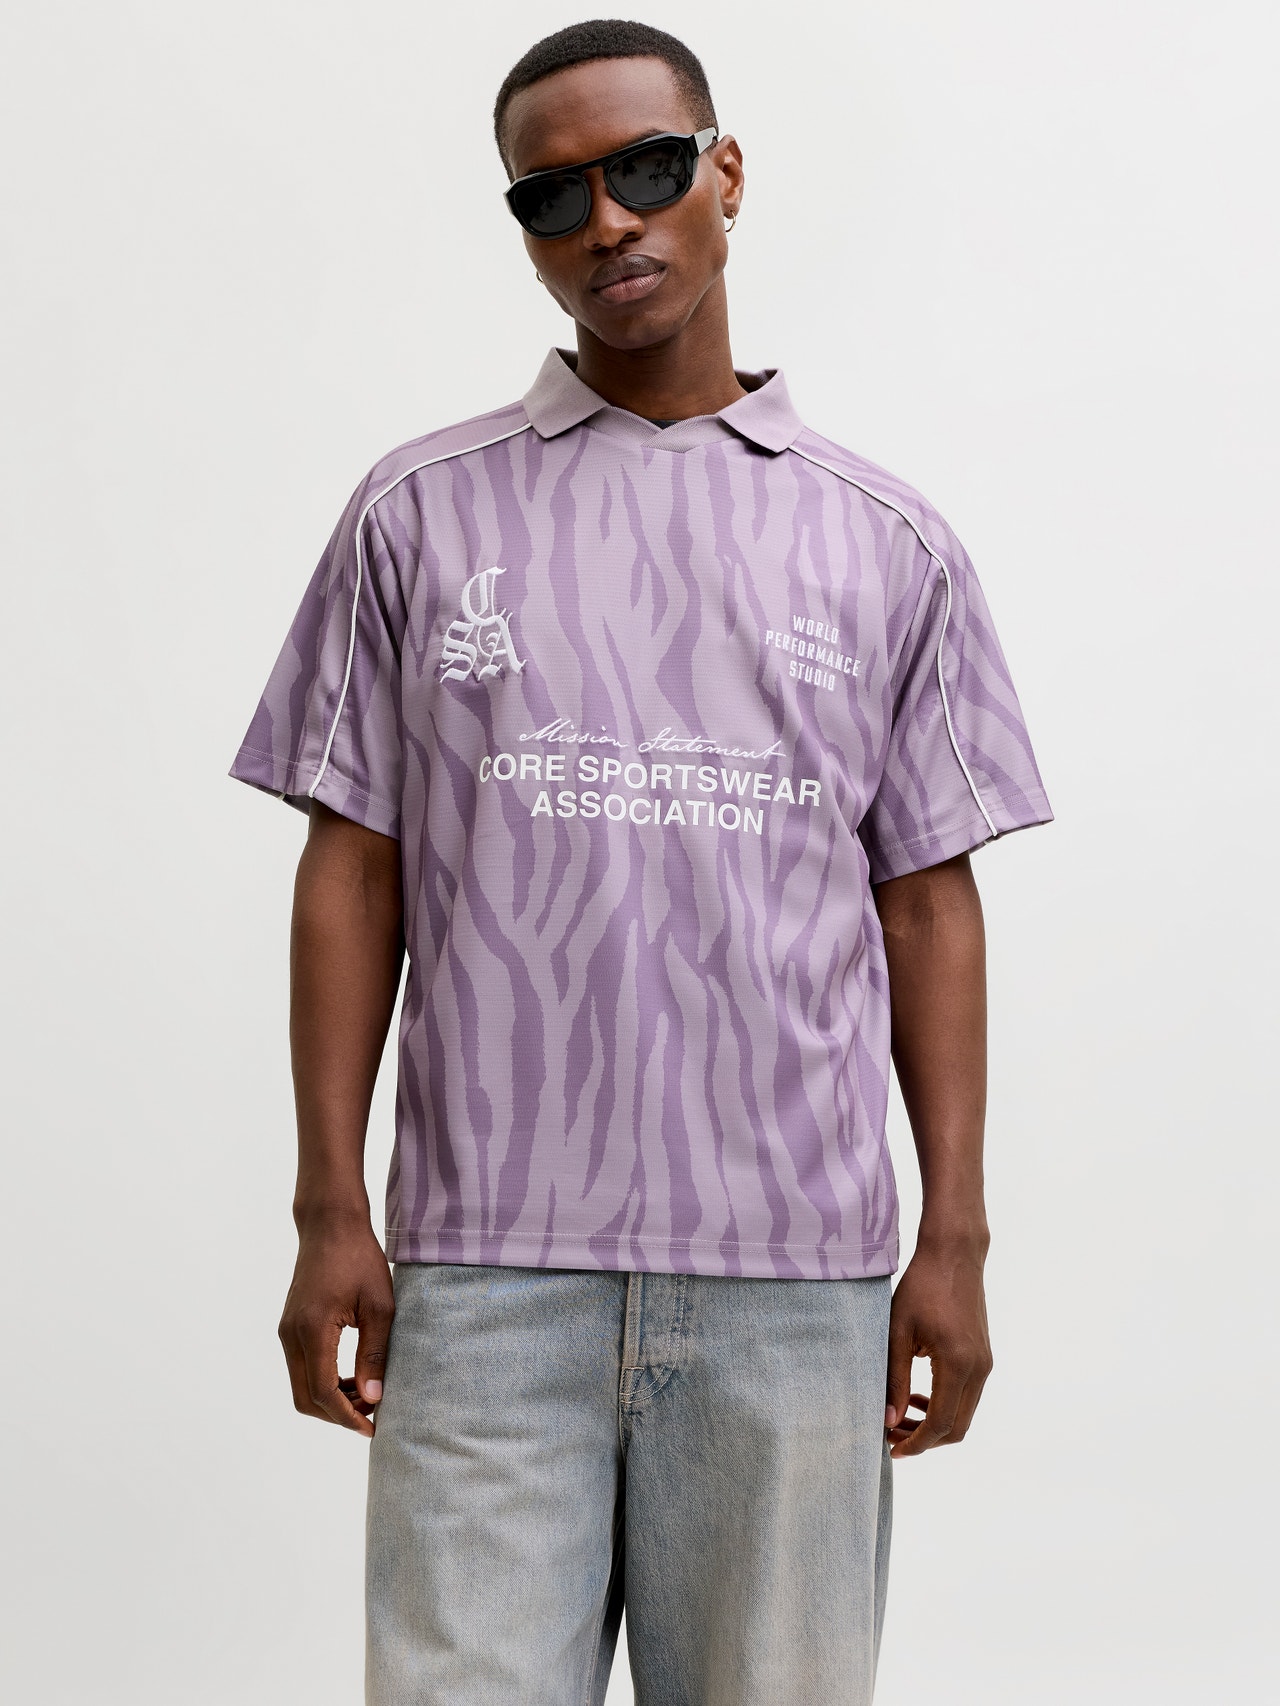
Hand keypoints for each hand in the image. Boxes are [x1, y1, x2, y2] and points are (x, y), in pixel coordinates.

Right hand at [278, 1217, 394, 1437]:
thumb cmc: (359, 1258)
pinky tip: (352, 1375)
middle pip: (305, 1398)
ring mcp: (287, 1330)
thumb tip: (373, 1397)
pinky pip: (302, 1367)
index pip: (323, 1393)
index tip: (373, 1428)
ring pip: (301, 1385)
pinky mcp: (290, 1325)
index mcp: (312, 1330)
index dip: (347, 1417)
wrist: (330, 1224)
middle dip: (337, 1414)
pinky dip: (323, 1381)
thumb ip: (375, 1354)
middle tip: (372, 1412)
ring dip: (331, 1398)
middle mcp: (291, 1335)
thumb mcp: (380, 1306)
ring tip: (367, 1393)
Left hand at [884, 1240, 992, 1457]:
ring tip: (899, 1416)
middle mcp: (978, 1369)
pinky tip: (918, 1396)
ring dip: (934, 1423)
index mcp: (958, 1364)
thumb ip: (894, 1378)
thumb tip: (887, 1419)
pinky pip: (967, 1395)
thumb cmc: (921, 1286)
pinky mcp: (983, 1355)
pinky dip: (944, 1405)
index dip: (916, 1443)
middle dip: (924, 1439)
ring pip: (963, 1414)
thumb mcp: (898, 1332)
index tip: (890, 1449)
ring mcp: (985, 1363)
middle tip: (891, 1435)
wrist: (954, 1254)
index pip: (941, 1423)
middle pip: (957, 1427)